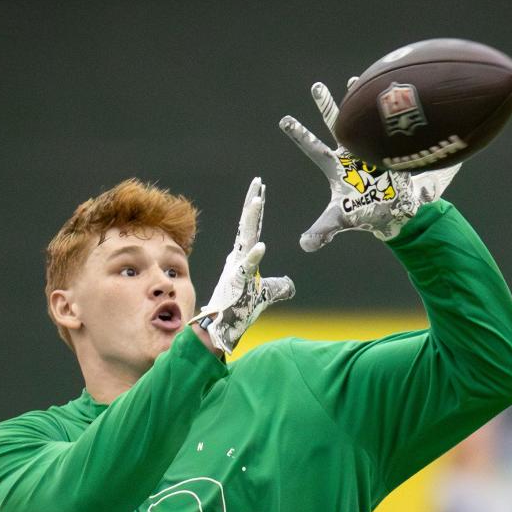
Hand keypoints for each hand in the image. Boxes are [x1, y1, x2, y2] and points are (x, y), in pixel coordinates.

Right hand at [190, 177, 294, 353]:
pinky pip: (247, 268)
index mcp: (243, 258)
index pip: (252, 228)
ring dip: (251, 220)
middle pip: (247, 225)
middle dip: (253, 203)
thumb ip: (278, 287)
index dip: (256, 209)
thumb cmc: (239, 310)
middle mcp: (237, 259)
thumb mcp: (264, 295)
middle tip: (258, 182)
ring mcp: (236, 269)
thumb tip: (290, 285)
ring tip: (258, 200)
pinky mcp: (238, 284)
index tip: (260, 190)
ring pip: (245, 239)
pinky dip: (254, 257)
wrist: (221, 328)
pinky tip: (261, 246)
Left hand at [279, 79, 461, 251]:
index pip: (313, 148)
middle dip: (326, 106)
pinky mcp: (388, 149)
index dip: (299, 134)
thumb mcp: (340, 221)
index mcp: (335, 167)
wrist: (394, 211)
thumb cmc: (365, 213)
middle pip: (335, 125)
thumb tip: (303, 245)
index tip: (283, 119)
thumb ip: (322, 231)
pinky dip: (386, 111)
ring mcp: (369, 148)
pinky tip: (389, 92)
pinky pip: (385, 126)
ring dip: (357, 101)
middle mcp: (349, 153)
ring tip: (353, 79)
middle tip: (315, 86)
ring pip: (361, 119)